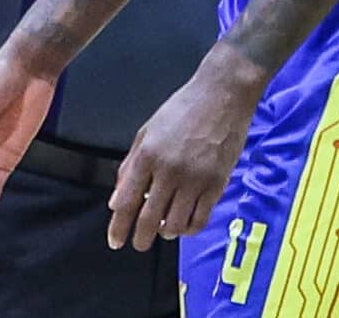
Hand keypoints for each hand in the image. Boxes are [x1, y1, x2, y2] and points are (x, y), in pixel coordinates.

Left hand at [107, 60, 257, 249]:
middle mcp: (170, 170)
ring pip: (175, 224)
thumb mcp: (147, 131)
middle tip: (138, 244)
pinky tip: (184, 224)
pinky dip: (189, 228)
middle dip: (141, 238)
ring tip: (164, 228)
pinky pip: (200, 219)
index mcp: (148, 155)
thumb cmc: (183, 108)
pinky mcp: (217, 183)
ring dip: (166, 231)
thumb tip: (116, 200)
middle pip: (149, 219)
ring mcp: (195, 178)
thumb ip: (130, 166)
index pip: (127, 201)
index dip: (118, 226)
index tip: (115, 241)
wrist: (223, 94)